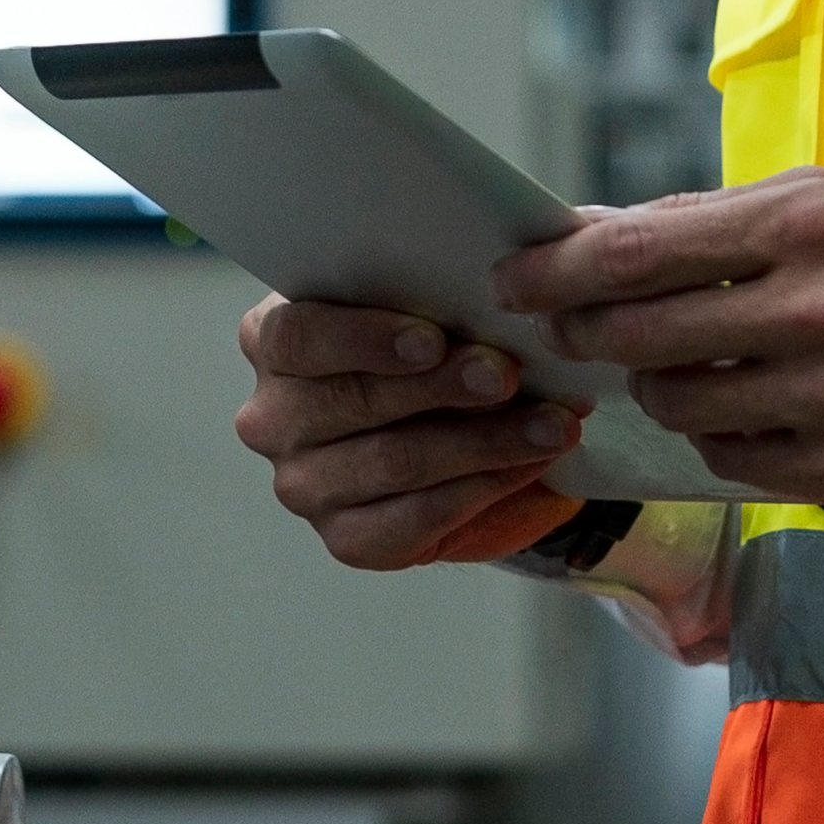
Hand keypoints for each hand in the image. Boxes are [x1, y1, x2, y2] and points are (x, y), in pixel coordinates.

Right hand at [230, 295, 586, 569]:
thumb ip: (428, 293)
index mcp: (272, 342)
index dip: (364, 338)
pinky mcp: (345, 540)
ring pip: (395, 462)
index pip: (296, 337)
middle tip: (507, 374)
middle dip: (441, 387)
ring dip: (483, 441)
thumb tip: (488, 283)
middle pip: (352, 401)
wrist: (457, 432)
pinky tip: (529, 464)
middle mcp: (272, 418)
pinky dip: (483, 487)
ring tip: (552, 422)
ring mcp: (304, 485)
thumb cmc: (431, 349)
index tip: (434, 339)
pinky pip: (417, 518)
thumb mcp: (419, 308)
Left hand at [491, 169, 823, 510]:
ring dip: (658, 384)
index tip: (511, 277)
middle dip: (587, 331)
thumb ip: (719, 220)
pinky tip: (747, 407)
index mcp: (810, 224)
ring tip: (680, 361)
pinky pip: (729, 459)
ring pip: (678, 401)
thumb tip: (598, 233)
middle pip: (640, 332)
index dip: (557, 268)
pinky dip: (719, 435)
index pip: (638, 250)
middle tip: (569, 329)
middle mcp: (818, 311)